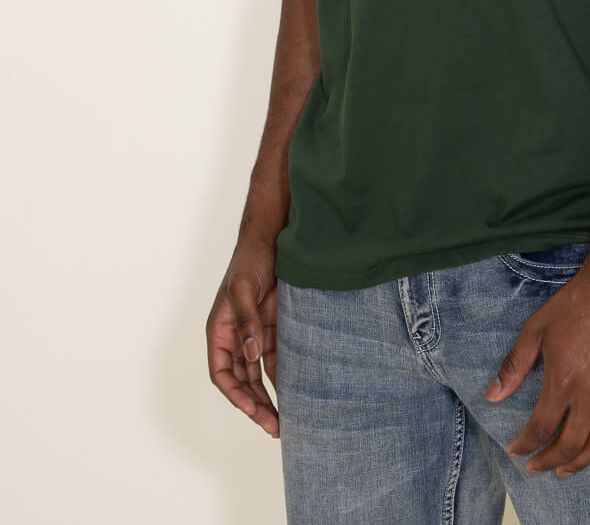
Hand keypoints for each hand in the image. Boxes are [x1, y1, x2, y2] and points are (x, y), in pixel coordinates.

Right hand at [206, 236, 280, 436]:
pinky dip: (283, 378)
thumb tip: (251, 355)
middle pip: (242, 380)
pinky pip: (276, 360)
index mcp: (220, 330)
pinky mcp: (273, 328)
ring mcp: (254, 334)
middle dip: (255, 405)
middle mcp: (236, 337)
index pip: (222, 373)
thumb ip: (246, 321)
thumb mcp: (244, 288)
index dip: (236, 395)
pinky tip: (296, 393)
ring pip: (258, 375)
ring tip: (285, 420)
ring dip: (268, 397)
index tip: (253, 411)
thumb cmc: (250, 259)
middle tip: (274, 427)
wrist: (272, 237)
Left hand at [486, 252, 589, 477]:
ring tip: (564, 470)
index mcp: (563, 380)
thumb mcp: (537, 328)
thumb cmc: (576, 303)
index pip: (541, 429)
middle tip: (536, 467)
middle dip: (549, 462)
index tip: (516, 451)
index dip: (525, 445)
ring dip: (580, 463)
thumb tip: (492, 396)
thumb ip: (515, 365)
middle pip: (570, 446)